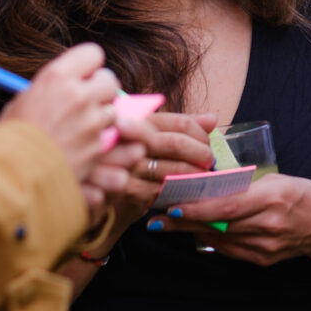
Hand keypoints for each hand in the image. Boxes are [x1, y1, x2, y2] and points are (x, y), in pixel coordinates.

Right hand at [0, 44, 121, 196]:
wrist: (8, 177)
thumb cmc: (9, 137)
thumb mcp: (24, 100)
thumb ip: (53, 88)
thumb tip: (71, 82)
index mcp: (56, 77)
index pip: (93, 54)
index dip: (89, 66)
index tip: (82, 75)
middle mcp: (78, 95)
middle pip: (110, 79)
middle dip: (101, 89)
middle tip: (87, 101)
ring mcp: (91, 122)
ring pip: (112, 110)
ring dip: (100, 118)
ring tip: (76, 129)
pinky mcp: (98, 147)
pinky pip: (108, 137)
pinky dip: (97, 142)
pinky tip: (77, 148)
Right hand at [82, 112, 216, 252]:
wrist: (98, 187)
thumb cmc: (128, 156)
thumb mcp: (149, 134)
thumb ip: (179, 126)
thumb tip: (212, 118)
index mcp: (136, 118)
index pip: (178, 122)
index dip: (199, 133)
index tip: (208, 143)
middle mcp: (128, 138)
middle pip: (175, 143)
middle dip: (199, 153)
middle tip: (210, 161)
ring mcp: (125, 164)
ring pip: (171, 169)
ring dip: (192, 175)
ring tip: (202, 177)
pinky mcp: (125, 189)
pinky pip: (160, 191)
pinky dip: (177, 192)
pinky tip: (184, 191)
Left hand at [151, 174, 310, 266]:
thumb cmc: (302, 194)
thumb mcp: (276, 179)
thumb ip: (244, 184)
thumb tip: (207, 181)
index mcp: (272, 198)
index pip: (227, 207)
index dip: (198, 208)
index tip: (172, 204)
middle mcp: (268, 225)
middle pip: (217, 225)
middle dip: (183, 221)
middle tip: (155, 216)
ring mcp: (265, 246)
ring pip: (219, 238)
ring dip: (191, 230)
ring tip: (166, 222)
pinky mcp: (263, 260)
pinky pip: (229, 249)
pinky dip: (210, 238)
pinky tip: (193, 231)